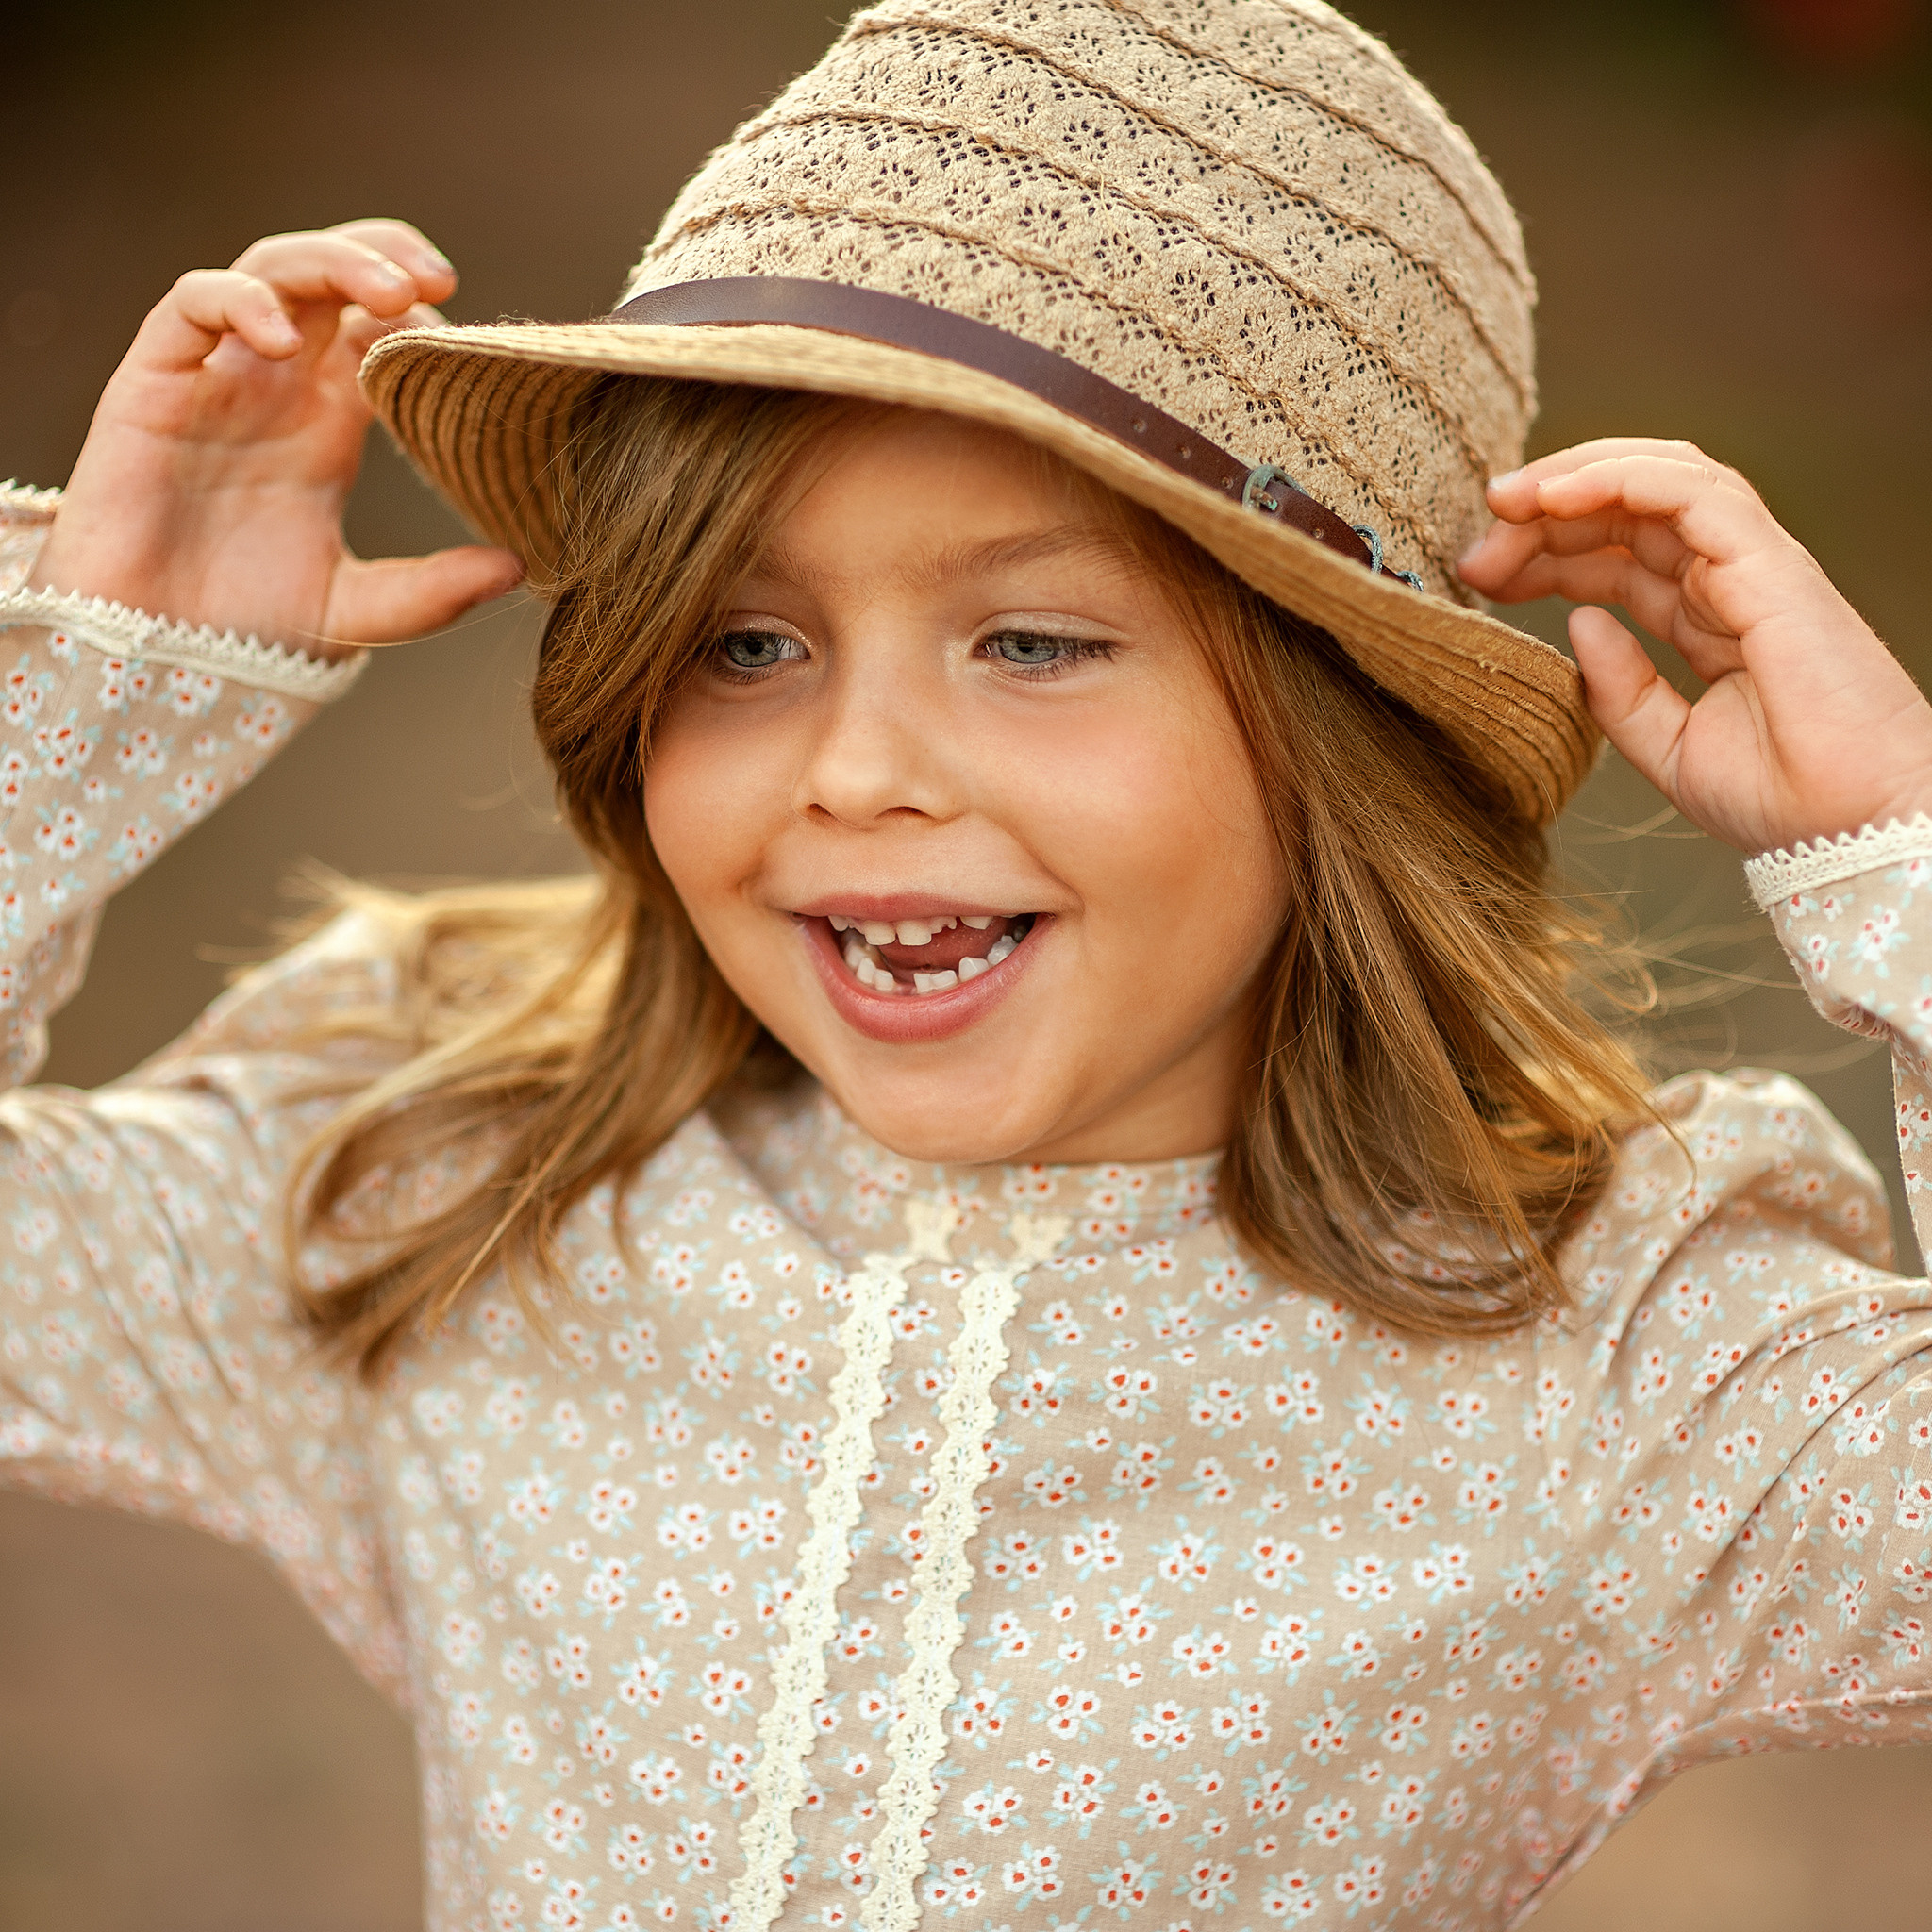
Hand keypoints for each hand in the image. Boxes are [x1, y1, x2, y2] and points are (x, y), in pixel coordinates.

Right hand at [32, 219, 521, 659]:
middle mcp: (274, 386)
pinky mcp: (153, 383)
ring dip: (330, 261)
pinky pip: (191, 305)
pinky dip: (238, 300)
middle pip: (329, 278)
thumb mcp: (359, 612)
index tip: (471, 347)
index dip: (423, 321)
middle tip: (442, 280)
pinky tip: (281, 337)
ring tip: (388, 291)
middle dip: (385, 259)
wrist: (157, 659)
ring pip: (269, 270)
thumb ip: (433, 592)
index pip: (377, 331)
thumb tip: (519, 568)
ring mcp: (216, 377)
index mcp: (326, 422)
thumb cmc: (247, 629)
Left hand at [1458, 437, 1931, 854]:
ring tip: (1505, 501)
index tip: (1480, 572)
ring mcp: (1753, 565)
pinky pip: (1691, 491)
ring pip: (1658, 480)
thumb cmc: (1782, 800)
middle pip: (1626, 511)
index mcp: (1707, 619)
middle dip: (1543, 516)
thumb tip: (1576, 623)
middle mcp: (1729, 580)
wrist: (1852, 829)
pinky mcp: (1770, 564)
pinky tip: (1556, 496)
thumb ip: (1618, 690)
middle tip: (1475, 546)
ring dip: (1574, 480)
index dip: (1546, 551)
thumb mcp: (1668, 747)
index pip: (1619, 556)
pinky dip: (1620, 478)